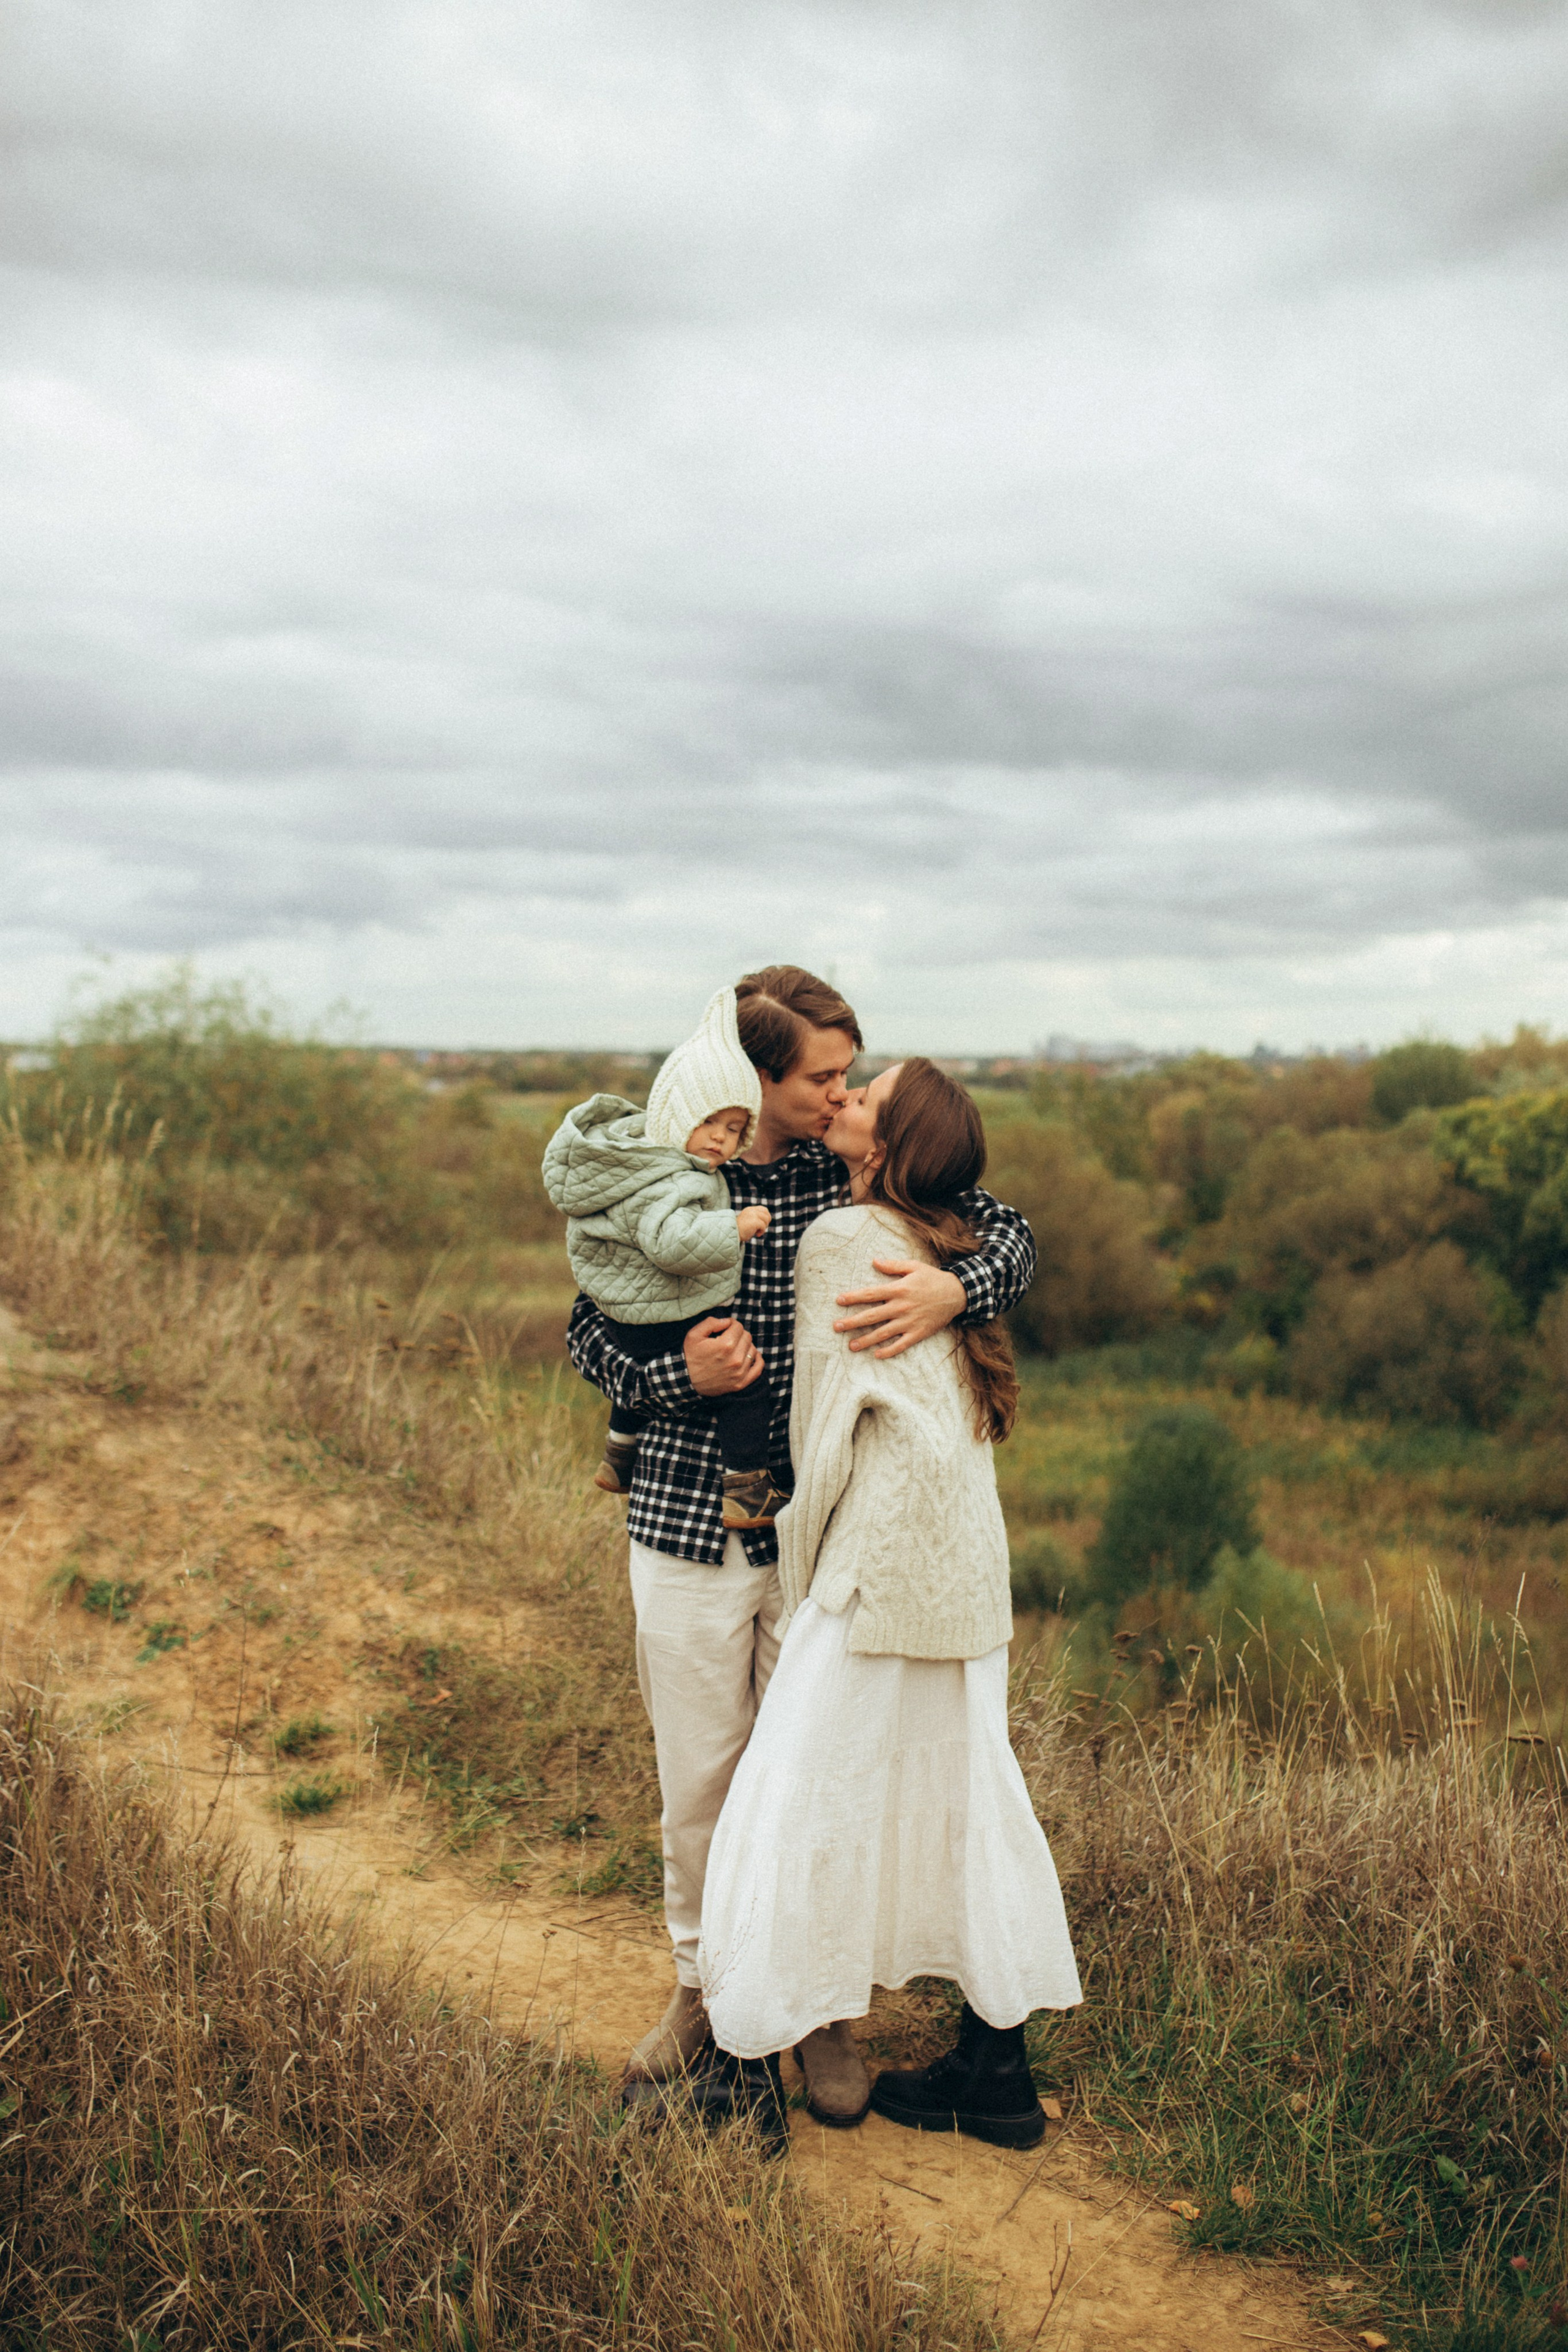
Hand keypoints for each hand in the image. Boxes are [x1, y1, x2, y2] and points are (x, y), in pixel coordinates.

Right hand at [685, 1314, 763, 1394]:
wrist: (684, 1380)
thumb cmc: (689, 1356)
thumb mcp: (694, 1334)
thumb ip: (712, 1322)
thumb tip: (728, 1321)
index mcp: (725, 1345)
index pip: (738, 1327)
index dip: (731, 1324)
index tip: (725, 1328)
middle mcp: (735, 1359)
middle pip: (747, 1337)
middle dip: (738, 1334)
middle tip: (728, 1338)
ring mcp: (739, 1373)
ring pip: (752, 1350)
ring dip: (745, 1346)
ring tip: (734, 1348)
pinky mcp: (740, 1383)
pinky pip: (758, 1369)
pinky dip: (757, 1360)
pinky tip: (751, 1356)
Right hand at [736, 1205, 770, 1242]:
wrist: (731, 1234)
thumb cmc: (739, 1231)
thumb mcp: (748, 1221)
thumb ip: (755, 1218)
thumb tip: (766, 1221)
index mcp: (749, 1209)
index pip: (763, 1209)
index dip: (766, 1217)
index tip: (762, 1224)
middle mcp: (751, 1210)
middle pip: (766, 1214)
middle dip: (766, 1222)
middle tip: (760, 1228)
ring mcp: (753, 1215)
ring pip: (766, 1220)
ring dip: (763, 1227)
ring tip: (757, 1232)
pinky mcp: (755, 1221)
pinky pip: (763, 1226)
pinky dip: (762, 1231)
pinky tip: (756, 1235)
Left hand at [833, 1258, 967, 1357]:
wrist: (957, 1294)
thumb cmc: (933, 1278)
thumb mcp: (914, 1266)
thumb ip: (893, 1265)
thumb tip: (874, 1261)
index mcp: (898, 1289)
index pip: (870, 1294)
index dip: (853, 1297)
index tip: (838, 1300)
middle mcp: (901, 1307)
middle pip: (872, 1316)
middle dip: (852, 1322)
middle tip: (836, 1327)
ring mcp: (909, 1322)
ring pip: (883, 1333)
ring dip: (865, 1340)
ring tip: (850, 1346)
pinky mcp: (918, 1333)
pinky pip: (901, 1345)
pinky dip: (888, 1351)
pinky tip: (876, 1355)